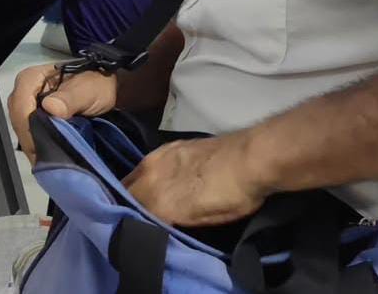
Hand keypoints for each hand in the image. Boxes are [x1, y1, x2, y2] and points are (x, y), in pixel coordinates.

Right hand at [8, 63, 118, 162]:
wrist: (108, 92)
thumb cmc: (98, 86)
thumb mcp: (89, 89)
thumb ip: (71, 98)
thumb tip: (51, 107)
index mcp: (34, 77)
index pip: (20, 104)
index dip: (28, 127)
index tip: (41, 148)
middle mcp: (26, 90)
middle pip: (18, 119)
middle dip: (30, 140)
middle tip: (46, 159)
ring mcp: (29, 105)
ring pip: (22, 129)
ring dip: (34, 145)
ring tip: (48, 160)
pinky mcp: (35, 118)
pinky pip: (28, 133)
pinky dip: (37, 146)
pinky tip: (47, 156)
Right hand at [124, 130, 270, 226]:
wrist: (250, 158)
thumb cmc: (233, 198)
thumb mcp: (202, 222)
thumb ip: (171, 223)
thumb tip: (156, 226)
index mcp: (158, 201)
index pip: (131, 216)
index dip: (131, 225)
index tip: (134, 232)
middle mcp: (150, 176)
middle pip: (127, 194)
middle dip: (129, 206)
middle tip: (137, 218)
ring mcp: (158, 157)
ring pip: (133, 177)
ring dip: (135, 189)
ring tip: (144, 202)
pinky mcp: (169, 146)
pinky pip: (146, 164)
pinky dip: (146, 175)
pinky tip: (157, 181)